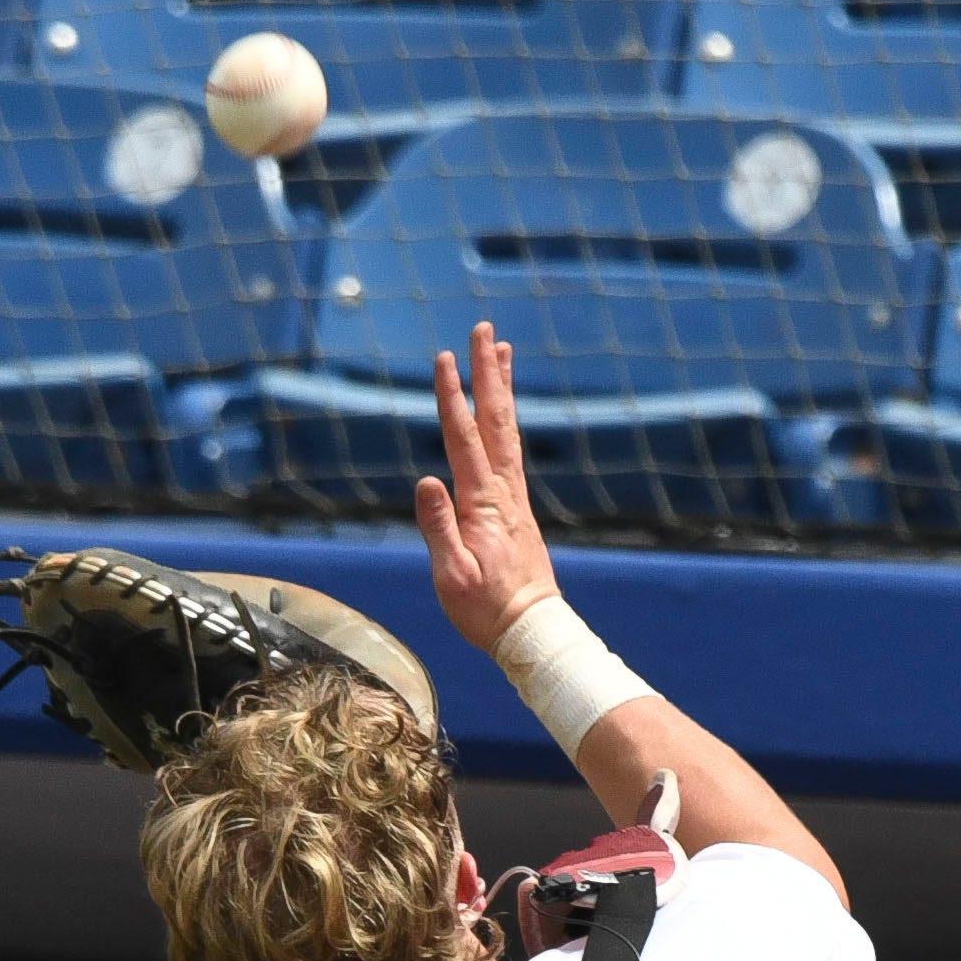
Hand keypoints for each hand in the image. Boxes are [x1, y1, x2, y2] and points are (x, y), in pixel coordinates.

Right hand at [413, 320, 558, 654]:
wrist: (531, 630)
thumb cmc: (486, 610)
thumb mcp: (453, 576)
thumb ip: (439, 528)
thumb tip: (428, 480)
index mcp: (482, 503)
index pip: (463, 439)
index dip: (452, 397)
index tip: (445, 358)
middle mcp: (503, 492)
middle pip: (494, 421)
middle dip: (487, 373)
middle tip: (484, 329)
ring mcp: (514, 497)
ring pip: (508, 431)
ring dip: (502, 389)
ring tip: (501, 350)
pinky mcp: (518, 508)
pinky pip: (512, 450)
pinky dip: (507, 421)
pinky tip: (504, 411)